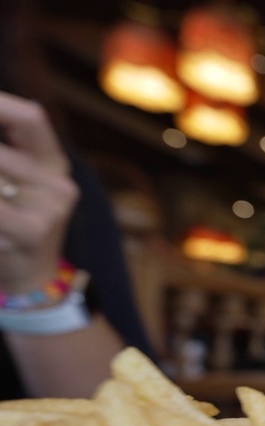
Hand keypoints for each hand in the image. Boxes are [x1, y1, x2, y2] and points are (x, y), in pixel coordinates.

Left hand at [0, 92, 78, 295]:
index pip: (31, 118)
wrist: (31, 282)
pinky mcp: (34, 230)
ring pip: (0, 172)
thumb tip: (0, 114)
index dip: (2, 106)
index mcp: (54, 164)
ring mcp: (51, 207)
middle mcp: (59, 183)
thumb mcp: (17, 183)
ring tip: (0, 201)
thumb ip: (7, 152)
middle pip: (1, 152)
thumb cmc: (11, 225)